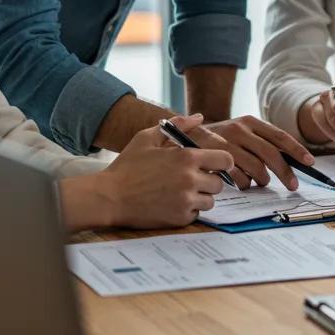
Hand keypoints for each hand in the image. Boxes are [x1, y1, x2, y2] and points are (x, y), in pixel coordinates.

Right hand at [94, 114, 233, 228]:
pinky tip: (172, 203)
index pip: (225, 160)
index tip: (215, 165)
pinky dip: (188, 210)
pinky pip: (196, 214)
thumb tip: (199, 116)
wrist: (108, 197)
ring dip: (200, 197)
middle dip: (209, 181)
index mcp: (187, 158)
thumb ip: (177, 125)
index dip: (223, 162)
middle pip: (219, 183)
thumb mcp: (148, 138)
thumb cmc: (127, 166)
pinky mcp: (179, 218)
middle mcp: (191, 179)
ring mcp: (185, 201)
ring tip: (181, 192)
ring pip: (209, 200)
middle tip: (193, 180)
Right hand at [197, 115, 314, 190]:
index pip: (279, 136)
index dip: (296, 149)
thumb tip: (291, 159)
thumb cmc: (218, 138)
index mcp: (249, 121)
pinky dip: (243, 184)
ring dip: (262, 180)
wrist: (181, 132)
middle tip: (294, 185)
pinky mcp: (211, 156)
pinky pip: (236, 177)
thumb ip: (260, 142)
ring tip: (260, 182)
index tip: (310, 162)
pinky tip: (240, 184)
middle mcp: (238, 128)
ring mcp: (224, 142)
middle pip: (270, 153)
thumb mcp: (239, 132)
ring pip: (254, 168)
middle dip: (285, 172)